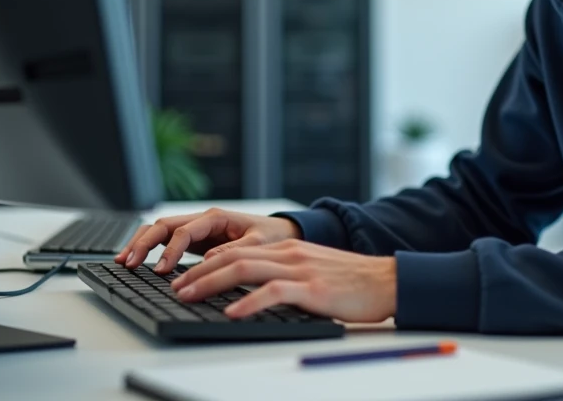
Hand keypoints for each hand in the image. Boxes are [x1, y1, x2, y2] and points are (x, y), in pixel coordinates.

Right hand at [114, 208, 301, 273]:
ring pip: (159, 229)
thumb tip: (207, 260)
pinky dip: (148, 247)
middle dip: (144, 243)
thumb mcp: (258, 244)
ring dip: (140, 242)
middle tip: (128, 263)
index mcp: (216, 217)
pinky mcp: (194, 239)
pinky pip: (165, 240)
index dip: (170, 250)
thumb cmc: (271, 236)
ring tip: (123, 261)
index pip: (184, 231)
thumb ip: (234, 251)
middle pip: (163, 225)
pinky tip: (135, 261)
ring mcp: (196, 228)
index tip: (161, 270)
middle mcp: (202, 220)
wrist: (280, 233)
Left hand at [171, 240, 396, 322]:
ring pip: (245, 270)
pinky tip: (231, 313)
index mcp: (287, 249)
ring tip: (188, 295)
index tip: (186, 277)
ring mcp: (300, 269)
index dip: (207, 263)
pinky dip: (248, 303)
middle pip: (234, 256)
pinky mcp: (312, 289)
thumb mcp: (311, 271)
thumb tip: (250, 292)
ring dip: (211, 283)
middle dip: (199, 272)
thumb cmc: (350, 282)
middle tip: (176, 287)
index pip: (237, 250)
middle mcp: (289, 254)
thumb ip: (283, 275)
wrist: (386, 280)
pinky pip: (273, 292)